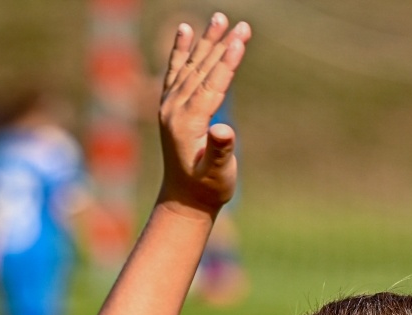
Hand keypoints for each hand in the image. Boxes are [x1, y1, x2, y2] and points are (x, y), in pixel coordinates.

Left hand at [157, 14, 250, 218]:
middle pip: (202, 68)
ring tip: (219, 18)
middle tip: (242, 24)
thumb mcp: (218, 174)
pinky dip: (181, 50)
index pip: (211, 84)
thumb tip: (224, 130)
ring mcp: (169, 105)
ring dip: (206, 41)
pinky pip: (175, 71)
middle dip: (222, 45)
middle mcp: (174, 108)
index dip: (228, 61)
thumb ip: (220, 151)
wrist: (184, 199)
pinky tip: (185, 30)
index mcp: (188, 122)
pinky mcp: (169, 106)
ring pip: (190, 66)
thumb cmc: (208, 189)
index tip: (241, 39)